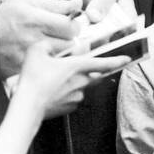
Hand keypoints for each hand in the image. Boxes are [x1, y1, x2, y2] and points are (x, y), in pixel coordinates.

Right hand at [0, 0, 83, 78]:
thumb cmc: (8, 15)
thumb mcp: (31, 3)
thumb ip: (57, 5)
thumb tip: (79, 4)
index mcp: (34, 20)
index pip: (70, 28)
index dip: (75, 26)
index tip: (70, 26)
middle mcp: (30, 39)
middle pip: (68, 46)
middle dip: (71, 41)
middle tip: (63, 37)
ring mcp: (25, 57)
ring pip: (59, 60)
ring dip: (62, 54)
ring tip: (53, 47)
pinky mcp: (20, 70)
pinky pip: (44, 71)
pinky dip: (48, 66)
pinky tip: (42, 59)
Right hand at [14, 42, 131, 118]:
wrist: (27, 106)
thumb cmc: (32, 79)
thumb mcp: (36, 52)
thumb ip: (47, 45)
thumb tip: (51, 46)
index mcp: (77, 66)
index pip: (103, 63)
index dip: (116, 60)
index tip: (127, 59)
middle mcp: (81, 82)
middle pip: (95, 76)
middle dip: (95, 72)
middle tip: (85, 68)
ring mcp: (77, 97)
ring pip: (82, 87)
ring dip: (75, 82)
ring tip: (54, 80)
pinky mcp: (70, 107)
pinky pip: (72, 98)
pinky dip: (66, 93)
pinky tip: (52, 91)